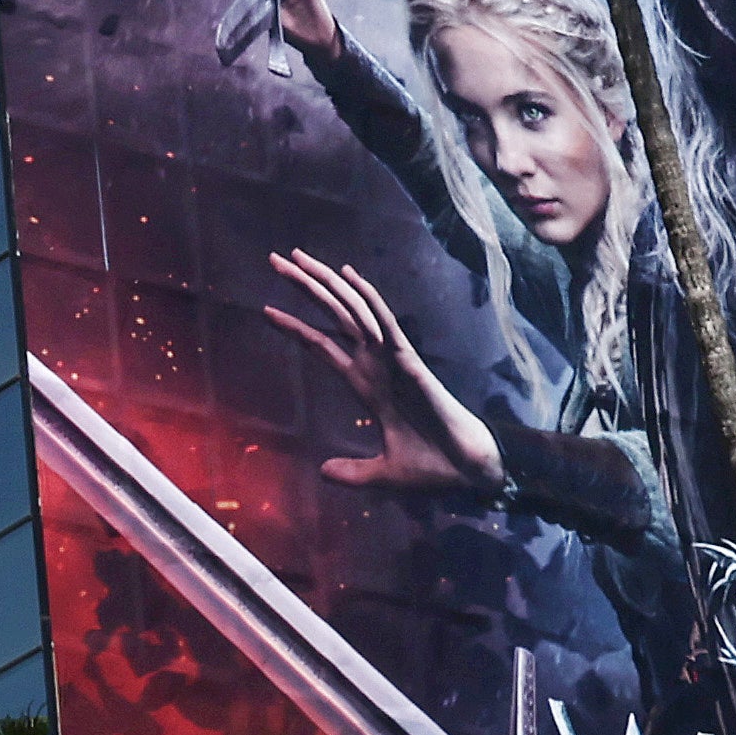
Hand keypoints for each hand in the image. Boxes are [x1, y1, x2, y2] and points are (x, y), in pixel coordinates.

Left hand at [261, 250, 502, 494]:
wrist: (469, 471)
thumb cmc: (434, 468)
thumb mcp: (382, 475)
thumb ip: (353, 472)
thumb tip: (323, 472)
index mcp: (366, 385)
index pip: (322, 347)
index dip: (295, 328)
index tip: (266, 310)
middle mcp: (376, 364)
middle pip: (334, 317)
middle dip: (306, 287)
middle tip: (277, 260)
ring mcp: (392, 360)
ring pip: (353, 312)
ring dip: (326, 284)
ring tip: (297, 259)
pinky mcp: (411, 363)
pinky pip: (387, 324)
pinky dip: (369, 300)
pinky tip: (350, 277)